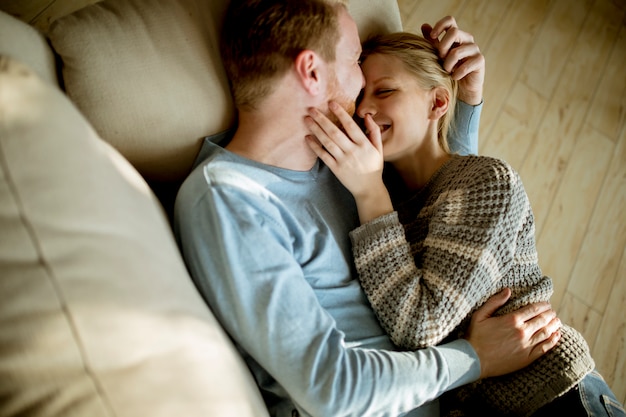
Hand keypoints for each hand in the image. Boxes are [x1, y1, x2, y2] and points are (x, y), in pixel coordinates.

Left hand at [304, 101, 392, 222]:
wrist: (369, 188)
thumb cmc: (373, 166)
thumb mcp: (379, 148)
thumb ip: (374, 131)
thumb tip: (367, 116)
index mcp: (364, 144)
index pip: (351, 126)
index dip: (341, 114)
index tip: (331, 103)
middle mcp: (353, 151)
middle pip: (335, 132)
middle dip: (323, 120)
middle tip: (312, 109)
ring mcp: (343, 160)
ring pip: (327, 142)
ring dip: (316, 130)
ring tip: (307, 120)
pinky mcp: (336, 168)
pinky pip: (324, 156)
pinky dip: (315, 147)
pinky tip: (308, 138)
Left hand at [422, 16, 484, 104]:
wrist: (462, 88)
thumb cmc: (449, 70)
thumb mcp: (438, 55)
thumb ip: (432, 41)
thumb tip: (424, 25)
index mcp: (456, 35)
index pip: (450, 20)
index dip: (440, 26)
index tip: (432, 37)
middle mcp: (467, 39)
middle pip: (454, 32)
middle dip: (443, 48)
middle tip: (440, 60)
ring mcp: (474, 49)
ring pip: (456, 52)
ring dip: (448, 65)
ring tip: (447, 71)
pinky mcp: (480, 60)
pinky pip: (465, 65)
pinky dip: (457, 74)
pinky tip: (455, 77)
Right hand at [465, 288, 561, 378]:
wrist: (474, 360)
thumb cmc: (475, 337)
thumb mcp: (480, 315)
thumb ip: (494, 302)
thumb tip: (508, 290)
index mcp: (512, 320)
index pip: (533, 309)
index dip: (543, 306)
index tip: (547, 304)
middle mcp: (522, 331)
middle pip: (542, 320)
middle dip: (550, 314)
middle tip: (553, 312)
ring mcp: (526, 345)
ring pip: (546, 333)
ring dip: (554, 326)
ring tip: (557, 322)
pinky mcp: (527, 358)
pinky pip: (544, 348)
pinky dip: (553, 341)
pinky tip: (556, 336)